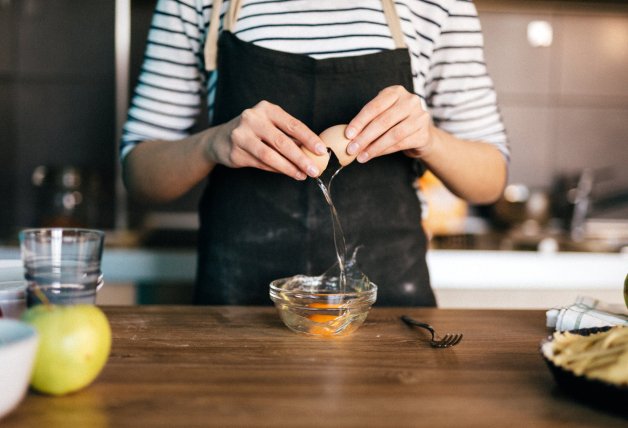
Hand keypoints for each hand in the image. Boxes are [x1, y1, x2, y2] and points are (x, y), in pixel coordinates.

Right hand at [207, 101, 326, 179]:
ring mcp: (241, 135)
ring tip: (302, 175)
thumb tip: (315, 150)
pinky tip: (288, 173)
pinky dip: (276, 170)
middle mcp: (252, 119)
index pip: (293, 124)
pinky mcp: (235, 152)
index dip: (309, 138)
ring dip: (289, 168)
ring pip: (270, 155)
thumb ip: (289, 136)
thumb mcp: (270, 126)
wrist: (220, 139)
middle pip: (282, 142)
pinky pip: (261, 163)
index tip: (322, 151)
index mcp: (266, 109)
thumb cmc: (254, 131)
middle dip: (301, 158)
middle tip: (314, 170)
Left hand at [344, 85, 435, 162]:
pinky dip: (384, 151)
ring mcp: (420, 116)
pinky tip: (373, 155)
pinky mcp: (424, 134)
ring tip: (361, 156)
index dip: (359, 121)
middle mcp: (410, 101)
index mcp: (396, 91)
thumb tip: (349, 136)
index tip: (347, 135)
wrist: (420, 133)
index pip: (374, 106)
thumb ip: (369, 121)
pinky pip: (401, 144)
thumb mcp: (382, 114)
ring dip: (374, 147)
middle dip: (365, 137)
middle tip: (351, 149)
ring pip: (393, 134)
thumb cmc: (395, 122)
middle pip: (383, 121)